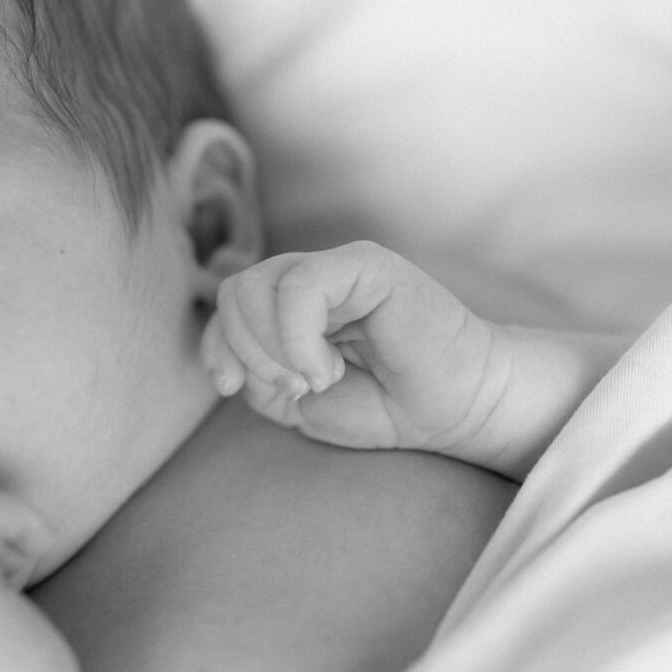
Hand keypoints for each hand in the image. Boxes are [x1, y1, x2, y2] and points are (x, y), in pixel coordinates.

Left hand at [200, 241, 511, 463]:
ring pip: (255, 285)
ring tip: (314, 380)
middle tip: (292, 389)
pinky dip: (298, 339)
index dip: (216, 345)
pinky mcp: (364, 264)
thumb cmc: (385, 406)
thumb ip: (258, 376)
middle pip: (233, 293)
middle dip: (245, 350)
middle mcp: (309, 279)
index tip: (230, 386)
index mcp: (289, 307)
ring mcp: (336, 268)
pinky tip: (329, 370)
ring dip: (270, 347)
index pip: (227, 307)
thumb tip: (232, 357)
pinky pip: (299, 288)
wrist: (455, 408)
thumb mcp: (299, 403)